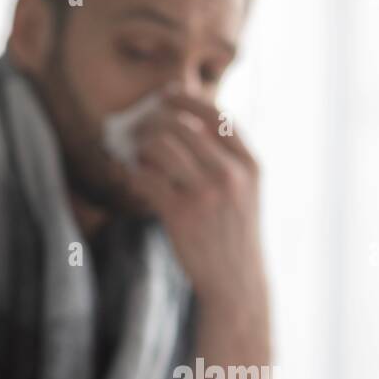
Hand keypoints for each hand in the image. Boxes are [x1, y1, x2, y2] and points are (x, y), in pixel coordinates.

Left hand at [127, 93, 267, 319]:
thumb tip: (186, 124)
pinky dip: (131, 172)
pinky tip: (129, 175)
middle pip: (181, 125)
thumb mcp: (246, 194)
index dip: (187, 100)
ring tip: (131, 153)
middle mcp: (230, 174)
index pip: (216, 116)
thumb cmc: (234, 236)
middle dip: (152, 120)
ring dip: (138, 145)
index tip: (166, 95)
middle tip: (136, 127)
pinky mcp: (180, 213)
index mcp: (250, 165)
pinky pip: (145, 176)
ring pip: (160, 145)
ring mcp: (206, 193)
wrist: (235, 283)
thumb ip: (226, 160)